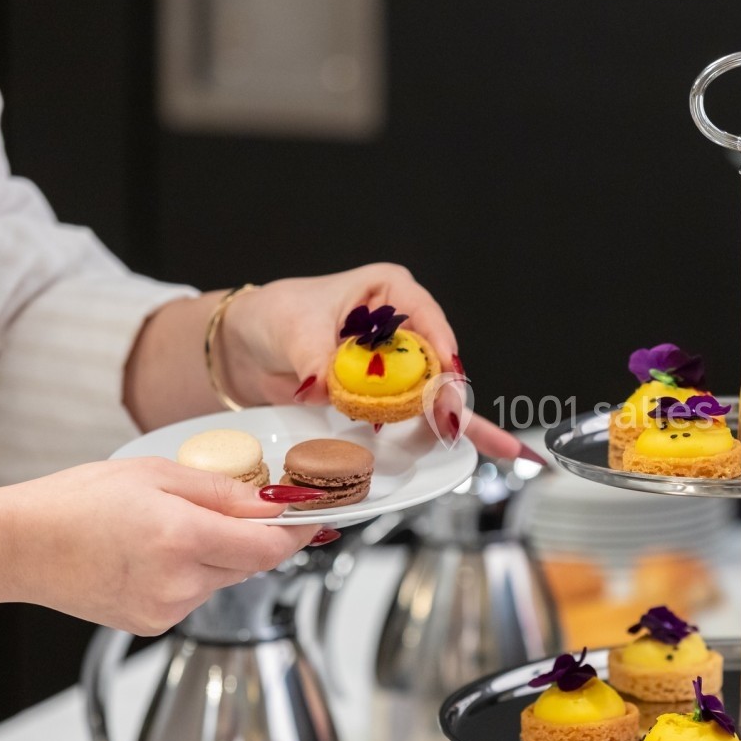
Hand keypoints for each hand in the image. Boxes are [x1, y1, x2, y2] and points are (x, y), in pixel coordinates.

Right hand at [0, 459, 322, 634]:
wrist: (18, 545)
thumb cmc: (76, 502)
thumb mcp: (157, 473)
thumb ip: (224, 491)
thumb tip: (275, 502)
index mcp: (183, 538)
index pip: (269, 547)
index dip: (298, 532)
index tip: (313, 517)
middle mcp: (180, 582)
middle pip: (250, 564)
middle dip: (254, 536)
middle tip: (239, 507)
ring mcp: (166, 610)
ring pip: (223, 579)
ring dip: (219, 554)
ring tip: (171, 528)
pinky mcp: (152, 625)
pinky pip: (194, 595)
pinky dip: (192, 573)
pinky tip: (154, 554)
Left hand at [221, 263, 537, 461]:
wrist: (245, 348)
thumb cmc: (273, 316)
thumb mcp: (293, 329)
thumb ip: (315, 358)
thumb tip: (325, 385)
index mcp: (391, 292)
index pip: (426, 322)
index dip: (439, 353)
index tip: (446, 381)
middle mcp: (401, 327)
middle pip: (437, 365)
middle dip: (453, 398)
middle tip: (469, 429)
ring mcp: (395, 364)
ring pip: (431, 394)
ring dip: (446, 422)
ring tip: (494, 446)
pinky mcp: (382, 395)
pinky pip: (409, 416)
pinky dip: (425, 435)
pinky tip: (450, 448)